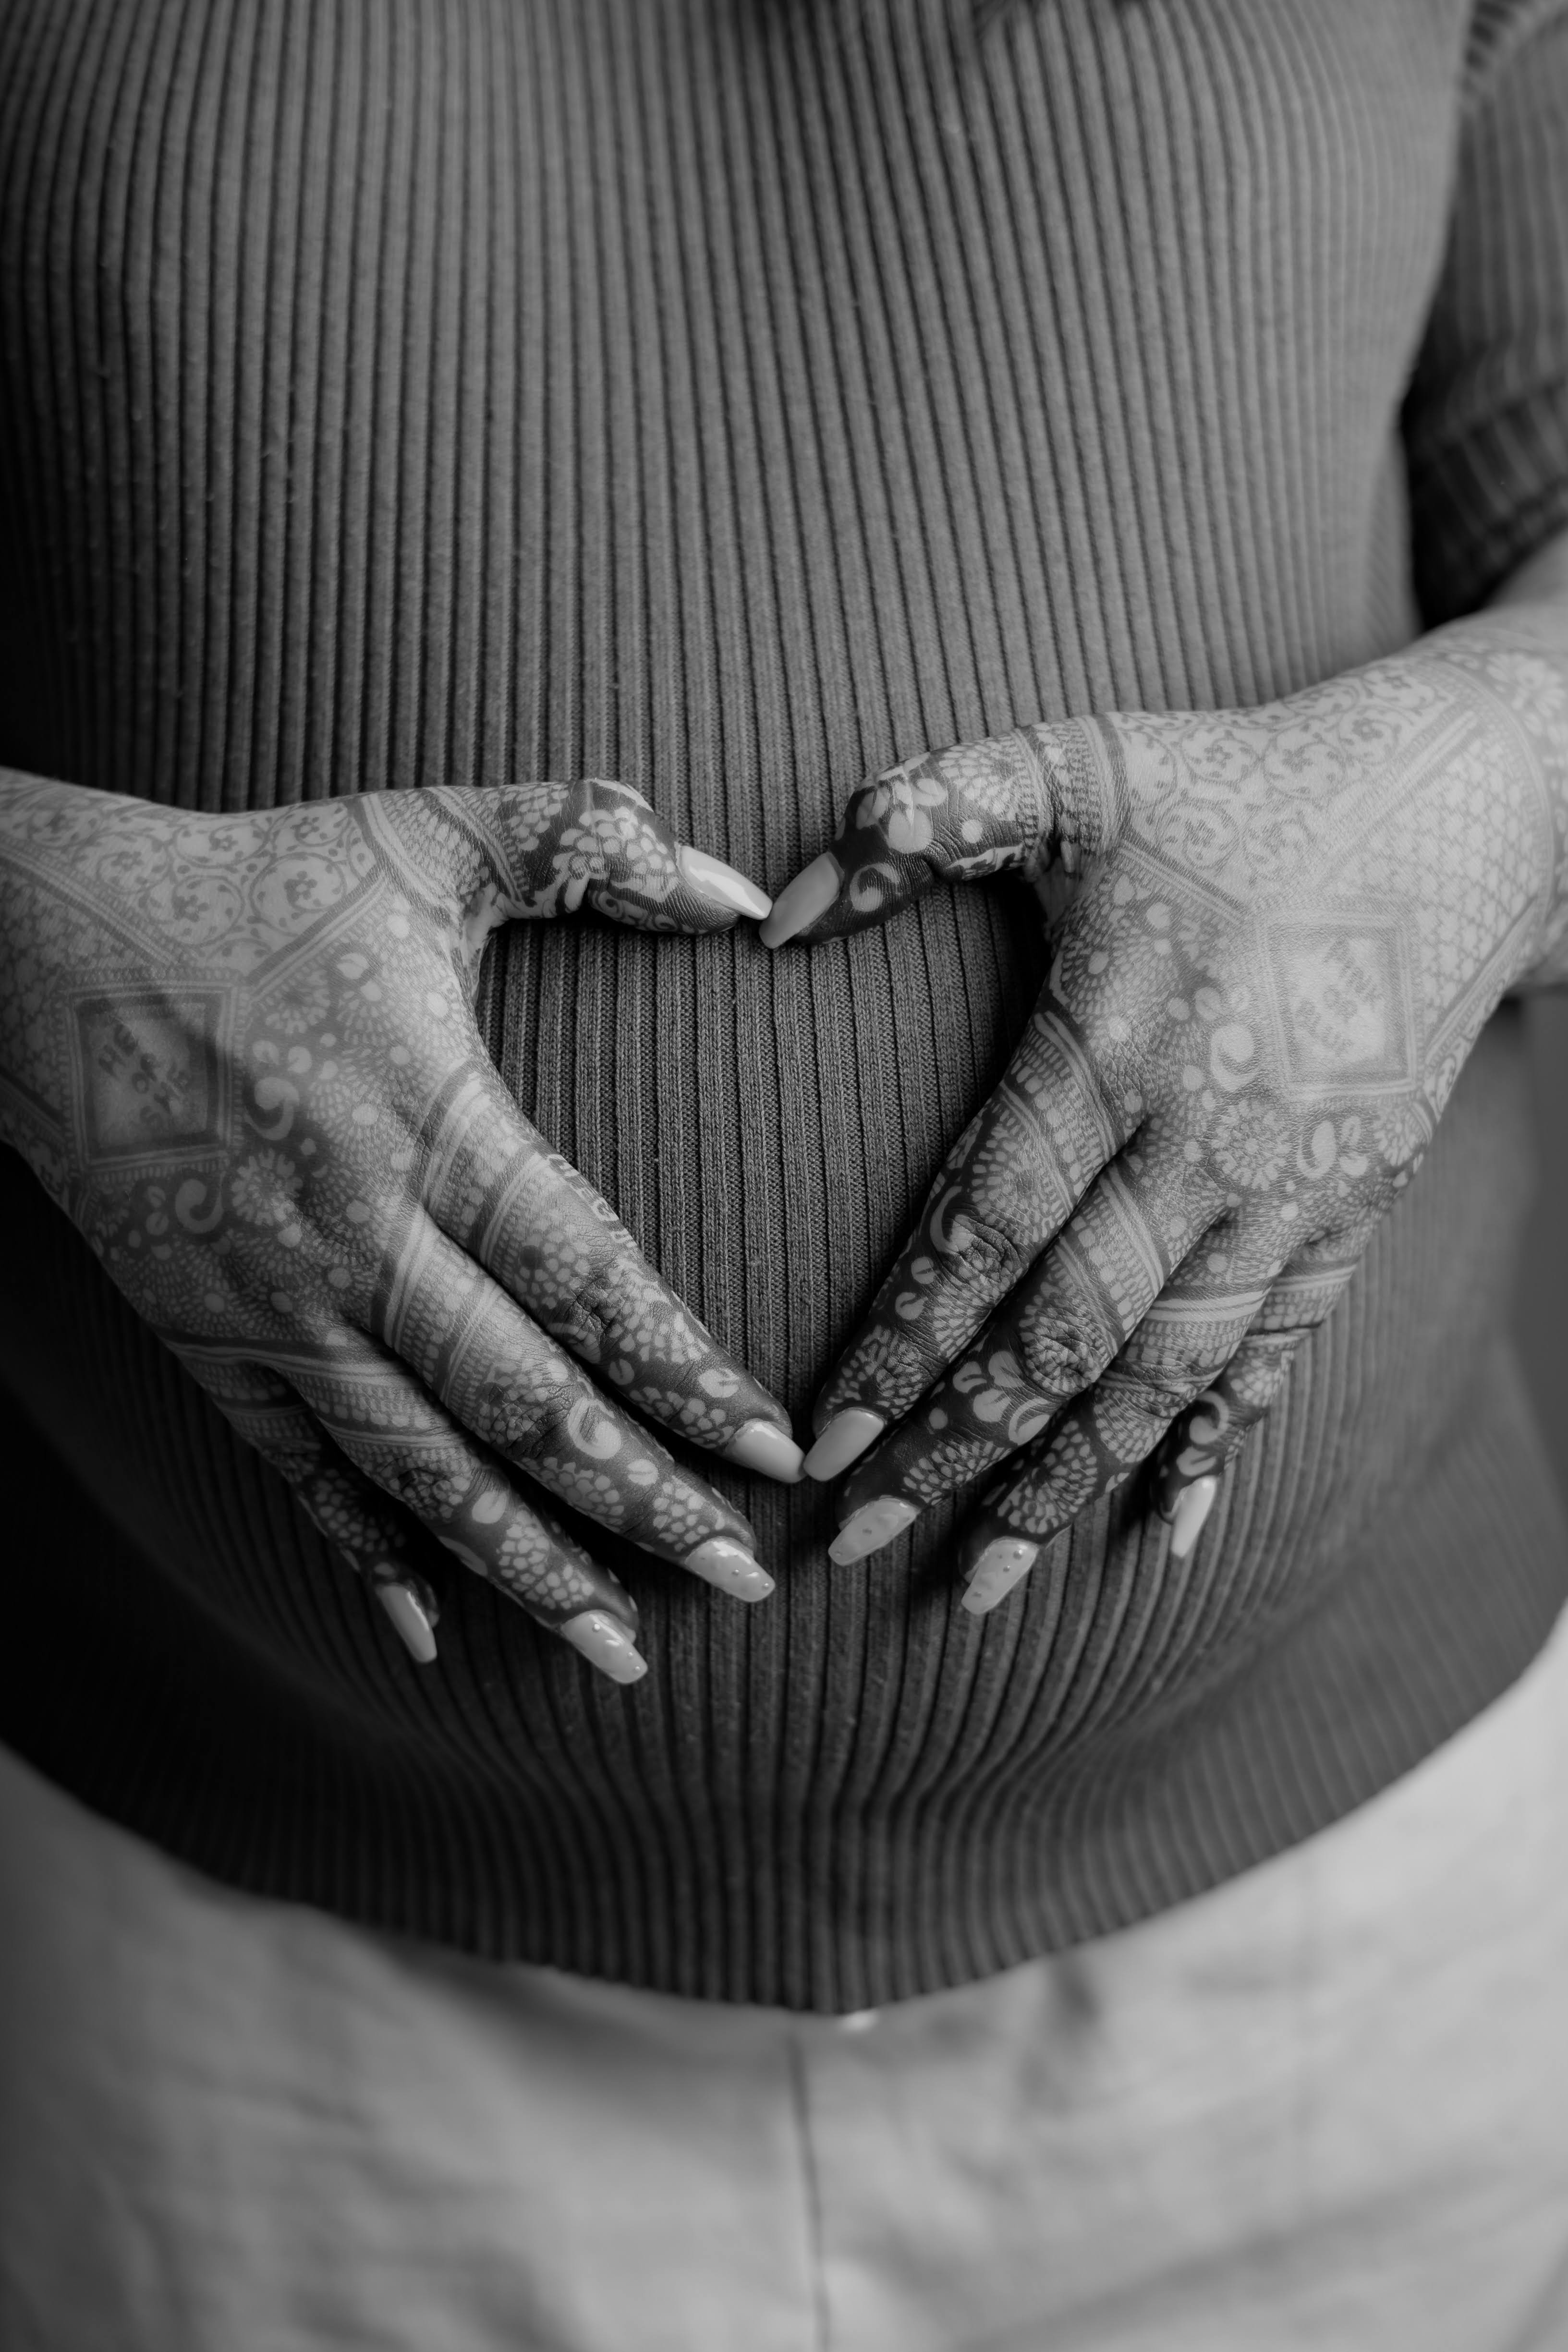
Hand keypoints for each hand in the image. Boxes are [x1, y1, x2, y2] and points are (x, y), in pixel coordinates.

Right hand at [0, 774, 801, 1681]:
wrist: (34, 943)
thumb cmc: (255, 884)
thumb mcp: (425, 834)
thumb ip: (590, 842)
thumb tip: (748, 894)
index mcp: (427, 1125)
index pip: (587, 1279)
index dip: (685, 1375)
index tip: (771, 1450)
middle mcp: (353, 1241)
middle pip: (521, 1405)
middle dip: (639, 1504)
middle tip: (743, 1584)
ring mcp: (273, 1308)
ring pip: (419, 1470)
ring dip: (527, 1566)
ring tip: (623, 1652)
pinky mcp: (206, 1340)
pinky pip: (301, 1472)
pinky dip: (367, 1555)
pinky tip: (432, 1630)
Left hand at [761, 622, 1567, 1611]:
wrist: (1467, 808)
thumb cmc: (1244, 784)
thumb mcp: (1078, 762)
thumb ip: (922, 814)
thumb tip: (767, 912)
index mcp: (1119, 1046)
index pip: (984, 1233)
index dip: (899, 1349)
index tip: (820, 1445)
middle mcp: (1207, 1145)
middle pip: (1064, 1337)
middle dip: (955, 1452)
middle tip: (853, 1549)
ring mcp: (1292, 1192)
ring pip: (1167, 1378)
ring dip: (1068, 1486)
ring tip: (981, 1585)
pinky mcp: (1355, 1209)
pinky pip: (1276, 1356)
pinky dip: (1217, 1447)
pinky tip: (1167, 1529)